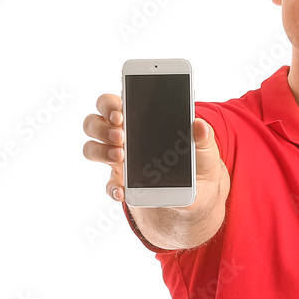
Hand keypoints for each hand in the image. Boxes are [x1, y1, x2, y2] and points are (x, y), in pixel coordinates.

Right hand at [81, 93, 224, 207]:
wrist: (200, 195)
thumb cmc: (198, 163)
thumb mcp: (205, 149)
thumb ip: (203, 137)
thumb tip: (200, 125)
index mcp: (139, 120)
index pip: (112, 103)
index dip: (109, 105)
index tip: (120, 113)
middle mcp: (122, 137)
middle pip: (94, 123)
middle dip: (102, 127)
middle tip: (121, 135)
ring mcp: (120, 161)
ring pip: (92, 149)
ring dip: (101, 151)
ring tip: (120, 156)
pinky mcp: (124, 184)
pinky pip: (109, 185)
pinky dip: (113, 187)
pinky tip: (123, 190)